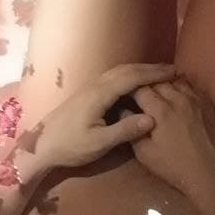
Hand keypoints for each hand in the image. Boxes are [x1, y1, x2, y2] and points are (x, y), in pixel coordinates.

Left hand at [28, 63, 174, 170]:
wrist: (41, 146)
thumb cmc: (70, 146)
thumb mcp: (99, 143)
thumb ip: (125, 130)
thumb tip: (152, 119)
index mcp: (100, 94)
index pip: (132, 77)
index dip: (154, 74)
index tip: (173, 73)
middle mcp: (95, 85)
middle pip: (126, 70)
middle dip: (150, 68)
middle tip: (172, 71)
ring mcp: (90, 87)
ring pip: (119, 72)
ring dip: (140, 70)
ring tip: (159, 75)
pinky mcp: (87, 93)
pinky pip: (113, 77)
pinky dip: (129, 76)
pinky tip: (136, 84)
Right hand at [132, 77, 214, 204]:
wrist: (214, 175)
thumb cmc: (176, 167)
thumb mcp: (146, 155)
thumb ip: (132, 130)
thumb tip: (123, 112)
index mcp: (160, 110)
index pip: (140, 88)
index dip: (131, 89)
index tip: (127, 94)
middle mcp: (179, 98)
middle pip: (159, 80)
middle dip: (147, 84)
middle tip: (142, 93)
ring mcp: (198, 99)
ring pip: (178, 81)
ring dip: (166, 84)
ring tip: (161, 92)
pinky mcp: (211, 104)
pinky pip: (194, 88)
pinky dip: (184, 89)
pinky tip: (181, 98)